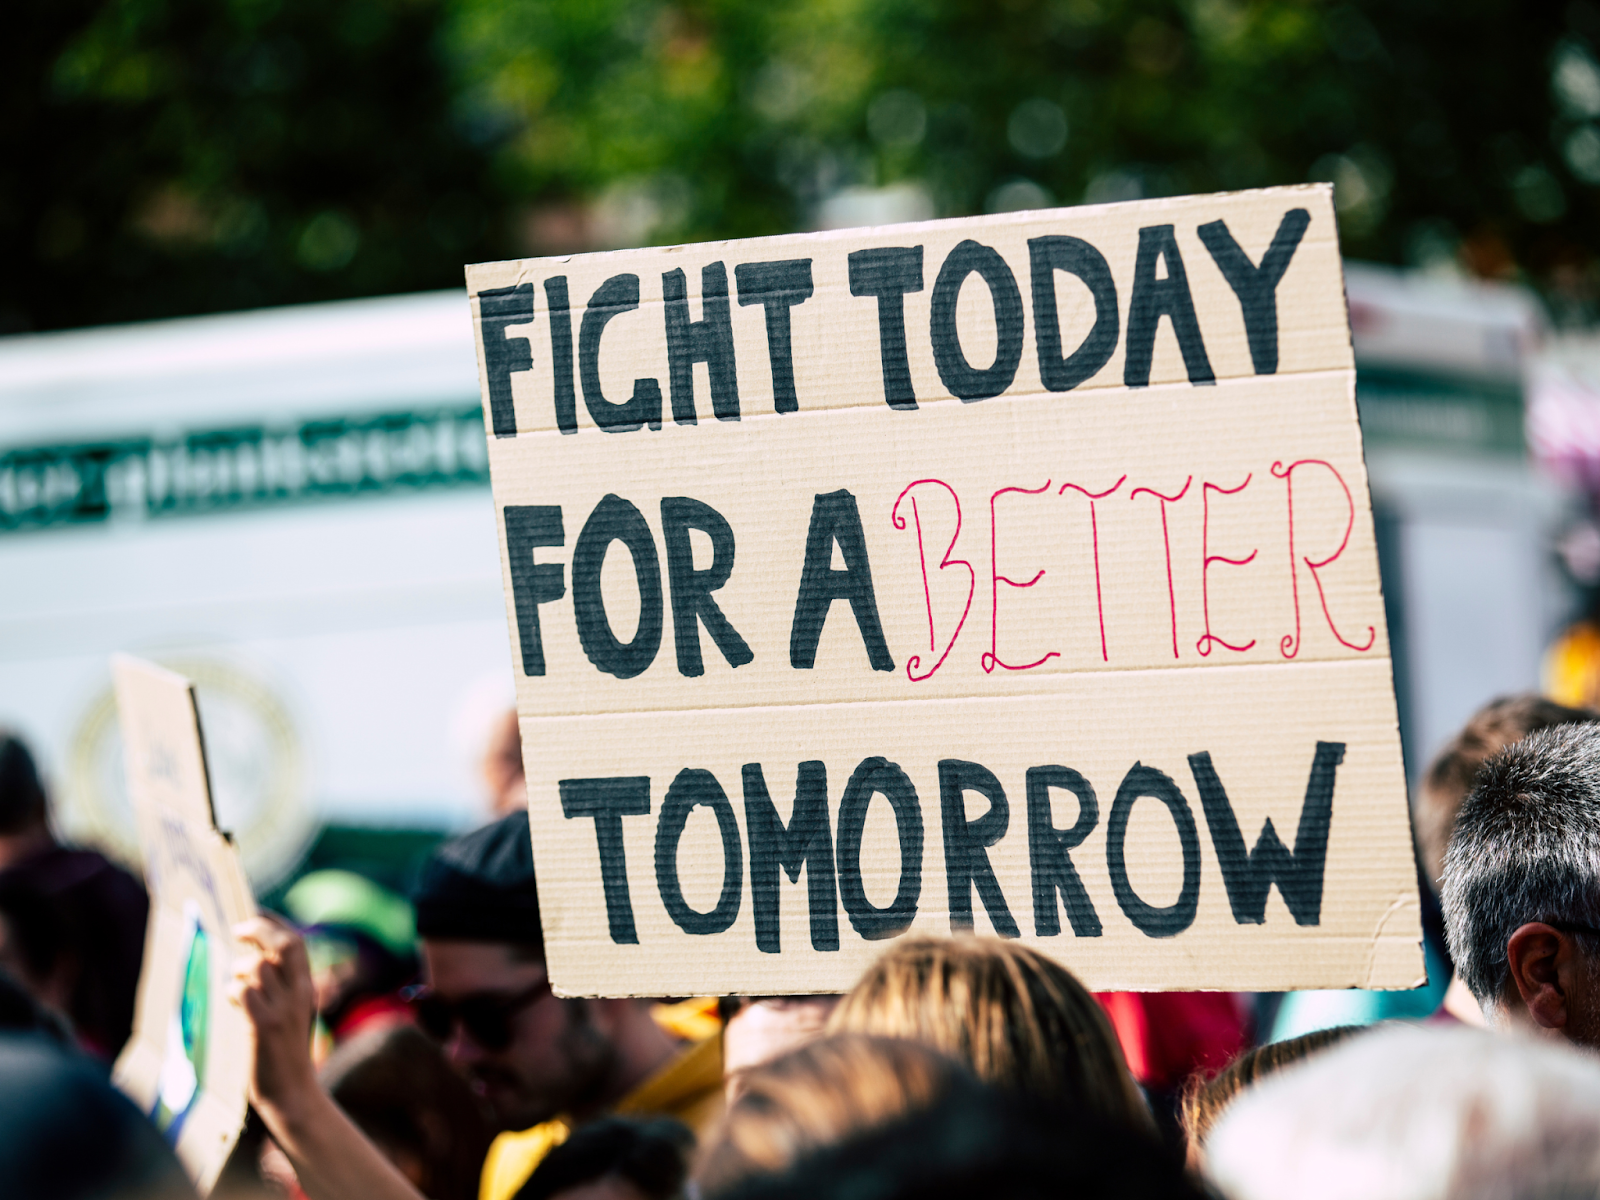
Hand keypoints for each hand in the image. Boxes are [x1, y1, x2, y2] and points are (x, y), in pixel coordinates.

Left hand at [231, 915, 318, 1123]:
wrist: (292, 1093)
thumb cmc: (285, 1054)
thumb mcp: (291, 1014)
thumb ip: (279, 989)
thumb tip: (252, 963)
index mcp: (306, 987)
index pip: (295, 941)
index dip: (274, 922)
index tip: (255, 913)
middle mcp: (299, 993)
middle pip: (284, 944)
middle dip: (259, 928)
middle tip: (238, 929)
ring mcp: (283, 1009)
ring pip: (258, 966)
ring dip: (238, 968)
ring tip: (233, 982)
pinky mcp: (264, 1027)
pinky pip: (244, 992)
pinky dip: (233, 990)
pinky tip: (232, 1001)